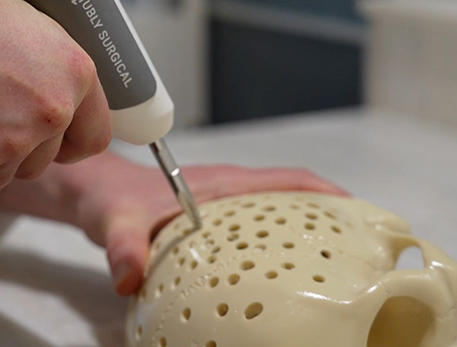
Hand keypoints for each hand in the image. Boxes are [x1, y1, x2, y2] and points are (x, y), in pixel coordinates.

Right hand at [0, 0, 111, 200]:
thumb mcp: (22, 27)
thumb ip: (44, 69)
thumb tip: (44, 92)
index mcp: (75, 74)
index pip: (94, 137)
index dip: (67, 144)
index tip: (48, 143)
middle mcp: (52, 112)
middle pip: (39, 163)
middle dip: (8, 154)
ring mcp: (12, 143)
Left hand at [0, 152, 348, 294]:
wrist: (93, 193)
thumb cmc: (108, 198)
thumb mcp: (114, 222)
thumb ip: (123, 246)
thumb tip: (130, 277)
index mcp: (220, 183)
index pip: (288, 180)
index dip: (329, 194)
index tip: (364, 215)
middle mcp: (228, 191)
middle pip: (294, 196)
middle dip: (331, 217)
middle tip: (363, 251)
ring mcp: (221, 205)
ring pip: (277, 212)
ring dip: (306, 231)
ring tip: (335, 266)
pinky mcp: (211, 220)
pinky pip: (256, 229)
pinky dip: (277, 243)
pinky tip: (280, 276)